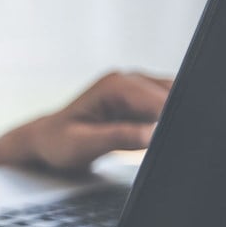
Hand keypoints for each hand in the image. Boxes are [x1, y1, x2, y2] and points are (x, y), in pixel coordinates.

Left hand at [23, 71, 172, 171]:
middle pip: (172, 95)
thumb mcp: (84, 145)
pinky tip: (158, 139)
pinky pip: (167, 107)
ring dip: (173, 121)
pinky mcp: (140, 101)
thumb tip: (151, 134)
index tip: (177, 139)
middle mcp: (127, 80)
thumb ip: (117, 137)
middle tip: (173, 146)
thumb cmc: (59, 143)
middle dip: (175, 120)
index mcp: (113, 86)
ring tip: (161, 143)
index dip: (172, 119)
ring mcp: (136, 88)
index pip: (158, 99)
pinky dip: (168, 122)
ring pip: (174, 100)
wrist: (48, 141)